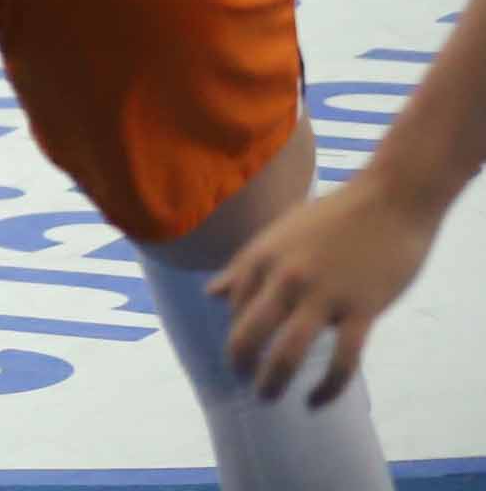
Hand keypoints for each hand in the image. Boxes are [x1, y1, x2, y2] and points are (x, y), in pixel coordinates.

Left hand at [211, 175, 439, 405]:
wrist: (390, 200)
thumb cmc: (335, 216)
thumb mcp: (279, 234)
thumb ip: (246, 267)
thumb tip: (211, 294)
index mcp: (261, 256)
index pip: (234, 308)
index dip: (236, 335)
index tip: (244, 354)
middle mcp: (284, 276)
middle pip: (248, 333)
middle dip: (241, 365)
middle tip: (243, 385)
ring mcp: (323, 294)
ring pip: (287, 352)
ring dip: (273, 382)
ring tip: (269, 398)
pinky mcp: (362, 309)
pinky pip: (342, 361)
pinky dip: (326, 388)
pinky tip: (315, 401)